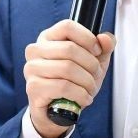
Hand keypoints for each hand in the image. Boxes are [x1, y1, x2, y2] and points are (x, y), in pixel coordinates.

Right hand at [23, 19, 115, 137]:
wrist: (57, 111)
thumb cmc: (73, 82)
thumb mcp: (92, 62)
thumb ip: (103, 47)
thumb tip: (105, 38)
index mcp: (48, 37)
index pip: (67, 26)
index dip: (87, 38)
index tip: (97, 50)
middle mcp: (36, 50)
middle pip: (70, 49)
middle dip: (91, 65)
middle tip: (95, 75)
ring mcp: (32, 68)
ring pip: (68, 68)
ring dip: (87, 82)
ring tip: (90, 89)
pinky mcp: (33, 87)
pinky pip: (63, 87)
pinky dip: (80, 94)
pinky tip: (83, 98)